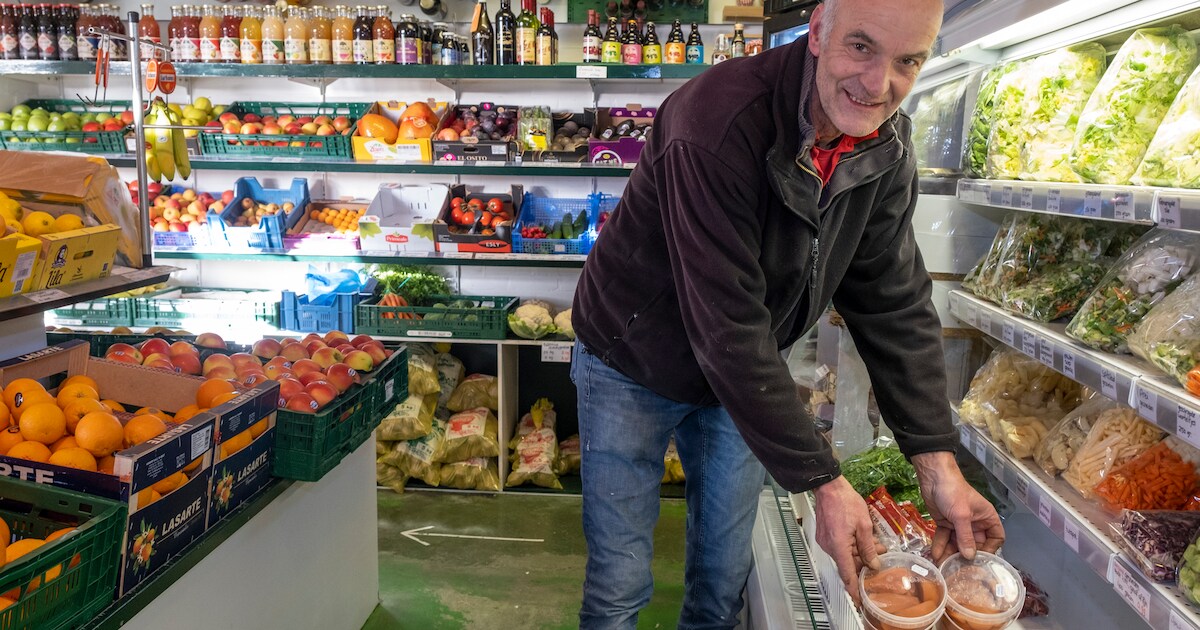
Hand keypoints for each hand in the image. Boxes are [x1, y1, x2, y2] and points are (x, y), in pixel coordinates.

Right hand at [812, 476, 883, 605]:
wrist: (829, 487)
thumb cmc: (846, 502)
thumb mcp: (864, 525)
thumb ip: (868, 547)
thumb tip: (874, 564)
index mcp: (839, 546)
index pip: (847, 575)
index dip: (854, 590)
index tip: (859, 602)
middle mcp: (829, 547)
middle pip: (848, 564)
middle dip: (864, 563)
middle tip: (880, 558)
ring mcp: (825, 541)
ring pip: (845, 555)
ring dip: (859, 553)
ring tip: (875, 545)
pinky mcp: (824, 535)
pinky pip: (840, 547)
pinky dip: (852, 546)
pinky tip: (863, 539)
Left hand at [912, 451, 1004, 563]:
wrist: (932, 478)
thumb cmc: (953, 491)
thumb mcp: (961, 515)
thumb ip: (966, 536)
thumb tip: (970, 557)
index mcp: (986, 518)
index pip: (996, 538)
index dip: (990, 550)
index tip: (981, 561)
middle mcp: (975, 523)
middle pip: (975, 545)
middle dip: (966, 557)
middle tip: (960, 570)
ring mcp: (959, 525)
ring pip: (958, 544)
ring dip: (951, 554)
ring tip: (944, 567)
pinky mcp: (946, 524)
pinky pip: (945, 539)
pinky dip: (940, 546)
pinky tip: (935, 555)